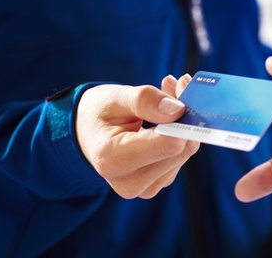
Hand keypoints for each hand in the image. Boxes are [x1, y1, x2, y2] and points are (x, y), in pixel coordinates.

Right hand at [76, 75, 197, 198]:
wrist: (86, 133)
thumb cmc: (98, 113)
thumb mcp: (115, 98)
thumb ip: (144, 100)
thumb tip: (178, 109)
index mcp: (114, 160)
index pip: (168, 145)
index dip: (181, 117)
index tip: (180, 87)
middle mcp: (131, 182)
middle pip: (180, 149)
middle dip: (183, 115)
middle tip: (175, 85)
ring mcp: (146, 187)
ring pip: (185, 152)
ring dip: (182, 123)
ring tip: (163, 100)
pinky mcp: (157, 183)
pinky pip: (181, 156)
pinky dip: (179, 134)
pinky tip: (164, 119)